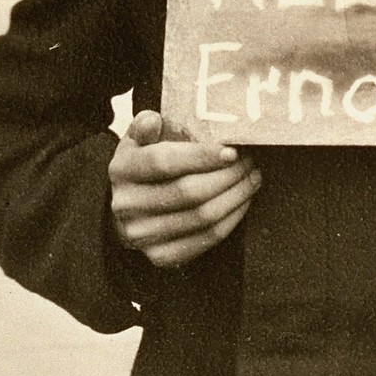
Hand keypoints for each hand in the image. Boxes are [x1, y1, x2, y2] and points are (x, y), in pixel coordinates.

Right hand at [109, 110, 261, 267]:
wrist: (128, 210)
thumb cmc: (143, 166)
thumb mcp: (137, 140)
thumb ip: (145, 126)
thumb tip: (153, 119)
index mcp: (122, 169)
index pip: (163, 162)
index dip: (200, 156)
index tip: (232, 150)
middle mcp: (127, 206)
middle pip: (188, 192)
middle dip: (227, 175)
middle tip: (250, 160)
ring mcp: (142, 235)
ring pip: (202, 217)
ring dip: (236, 196)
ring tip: (252, 176)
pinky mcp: (161, 256)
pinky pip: (206, 239)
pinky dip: (232, 219)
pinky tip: (244, 200)